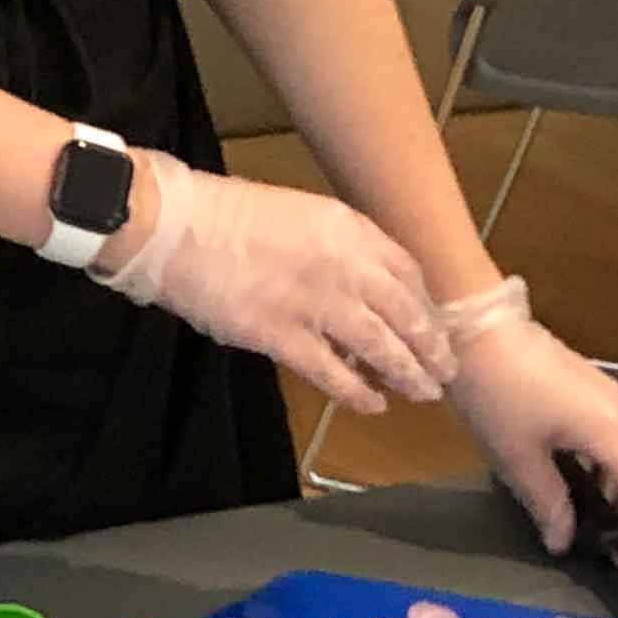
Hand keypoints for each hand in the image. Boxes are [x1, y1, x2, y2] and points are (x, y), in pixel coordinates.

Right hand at [90, 151, 452, 412]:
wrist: (173, 227)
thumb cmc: (222, 213)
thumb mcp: (296, 213)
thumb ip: (334, 247)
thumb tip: (357, 284)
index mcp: (347, 228)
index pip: (407, 271)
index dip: (425, 303)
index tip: (431, 323)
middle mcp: (343, 265)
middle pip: (406, 313)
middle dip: (431, 345)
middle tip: (444, 368)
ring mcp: (315, 303)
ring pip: (381, 347)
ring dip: (407, 373)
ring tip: (422, 392)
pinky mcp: (282, 336)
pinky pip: (333, 373)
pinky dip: (358, 392)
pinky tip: (372, 404)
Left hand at [446, 292, 617, 582]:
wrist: (477, 328)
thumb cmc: (496, 392)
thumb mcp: (516, 457)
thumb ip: (547, 503)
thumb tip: (564, 540)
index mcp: (613, 432)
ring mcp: (612, 400)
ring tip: (615, 532)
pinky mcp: (595, 394)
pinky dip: (616, 474)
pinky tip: (590, 493)